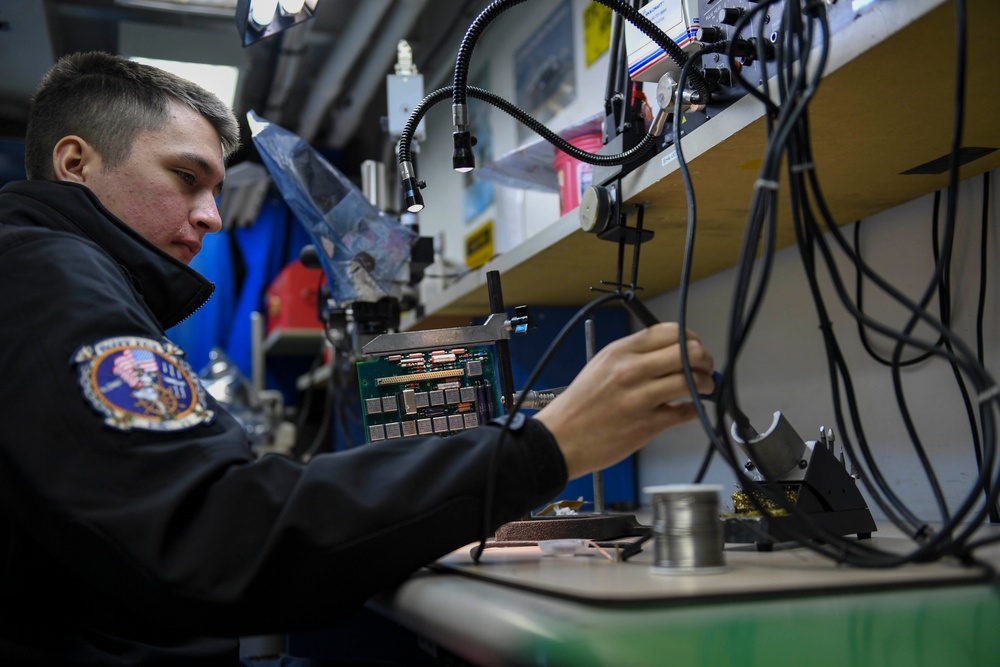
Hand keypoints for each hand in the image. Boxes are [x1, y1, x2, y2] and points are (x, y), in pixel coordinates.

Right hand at [534, 322, 713, 479]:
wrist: (561, 438)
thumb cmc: (580, 405)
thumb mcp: (601, 364)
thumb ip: (634, 354)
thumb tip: (671, 352)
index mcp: (621, 351)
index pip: (670, 331)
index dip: (691, 338)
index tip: (695, 348)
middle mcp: (632, 370)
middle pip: (689, 352)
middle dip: (706, 360)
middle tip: (706, 369)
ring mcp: (641, 398)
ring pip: (693, 380)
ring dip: (707, 384)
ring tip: (704, 389)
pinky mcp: (647, 424)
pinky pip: (686, 412)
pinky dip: (696, 410)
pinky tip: (691, 409)